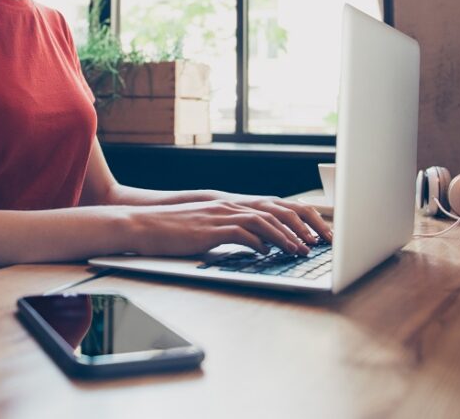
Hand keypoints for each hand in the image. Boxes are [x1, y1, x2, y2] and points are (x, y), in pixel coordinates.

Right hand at [125, 197, 330, 257]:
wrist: (143, 225)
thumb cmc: (170, 231)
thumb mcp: (206, 229)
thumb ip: (230, 233)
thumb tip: (255, 247)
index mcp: (229, 204)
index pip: (272, 206)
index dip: (296, 218)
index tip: (314, 232)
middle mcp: (228, 205)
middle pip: (275, 212)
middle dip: (300, 228)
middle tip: (317, 243)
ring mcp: (220, 215)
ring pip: (264, 222)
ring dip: (285, 238)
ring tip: (299, 251)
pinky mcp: (211, 229)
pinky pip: (243, 234)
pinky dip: (259, 245)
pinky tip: (268, 255)